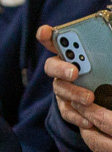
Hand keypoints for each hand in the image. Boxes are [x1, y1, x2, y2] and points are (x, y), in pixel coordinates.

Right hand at [37, 25, 111, 151]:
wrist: (110, 99)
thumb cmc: (108, 71)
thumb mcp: (110, 57)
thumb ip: (107, 47)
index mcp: (71, 53)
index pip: (53, 40)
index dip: (46, 35)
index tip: (46, 32)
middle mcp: (62, 69)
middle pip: (52, 66)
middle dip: (61, 68)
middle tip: (74, 71)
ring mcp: (62, 88)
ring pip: (60, 89)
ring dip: (73, 92)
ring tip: (89, 98)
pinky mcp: (68, 108)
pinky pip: (67, 112)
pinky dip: (77, 116)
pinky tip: (89, 119)